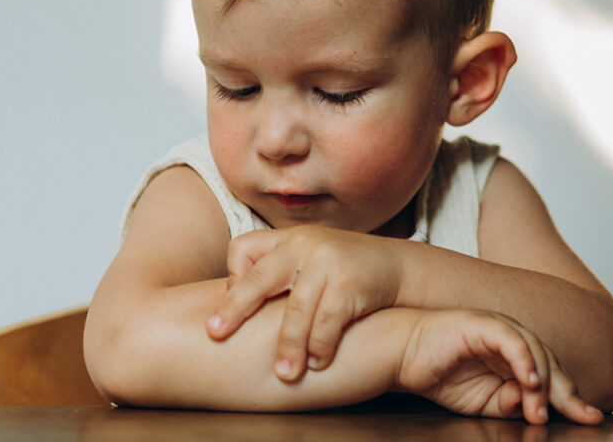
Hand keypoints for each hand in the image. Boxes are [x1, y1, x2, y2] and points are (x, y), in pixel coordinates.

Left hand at [205, 226, 403, 380]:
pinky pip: (327, 322)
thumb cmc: (344, 271)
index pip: (242, 249)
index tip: (240, 308)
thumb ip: (278, 276)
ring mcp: (328, 262)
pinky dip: (320, 346)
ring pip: (296, 311)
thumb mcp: (308, 260)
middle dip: (234, 308)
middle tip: (215, 334)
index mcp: (288, 239)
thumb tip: (233, 311)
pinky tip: (317, 363)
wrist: (398, 267)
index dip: (233, 280)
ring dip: (288, 347)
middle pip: (258, 278)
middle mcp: (304, 244)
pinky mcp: (350, 283)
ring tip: (284, 373)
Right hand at [395, 309, 603, 425]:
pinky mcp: (483, 323)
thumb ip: (508, 403)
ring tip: (539, 411)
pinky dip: (524, 361)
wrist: (401, 354)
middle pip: (551, 363)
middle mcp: (512, 338)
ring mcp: (499, 327)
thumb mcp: (481, 401)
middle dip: (568, 392)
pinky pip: (512, 340)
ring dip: (542, 385)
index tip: (591, 418)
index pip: (551, 376)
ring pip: (537, 352)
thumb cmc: (438, 373)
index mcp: (514, 355)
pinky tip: (530, 382)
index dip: (571, 397)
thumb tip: (531, 408)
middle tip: (583, 416)